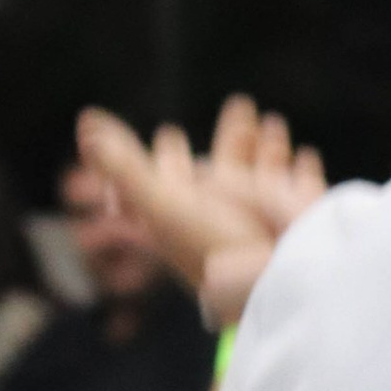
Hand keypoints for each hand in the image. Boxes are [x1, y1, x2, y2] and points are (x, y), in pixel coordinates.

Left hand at [76, 94, 326, 321]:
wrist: (275, 281)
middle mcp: (225, 215)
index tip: (170, 135)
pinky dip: (300, 169)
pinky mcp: (298, 216)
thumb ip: (123, 165)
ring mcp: (264, 216)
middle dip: (227, 140)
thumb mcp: (160, 201)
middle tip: (234, 110)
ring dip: (265, 147)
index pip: (173, 180)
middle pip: (224, 170)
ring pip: (263, 171)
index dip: (168, 158)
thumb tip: (86, 123)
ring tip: (268, 118)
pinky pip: (300, 187)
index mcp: (187, 214)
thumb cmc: (215, 247)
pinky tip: (303, 152)